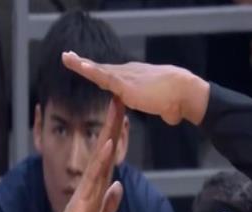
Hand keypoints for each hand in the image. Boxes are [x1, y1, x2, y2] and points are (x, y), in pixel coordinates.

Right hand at [19, 99, 124, 211]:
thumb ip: (108, 203)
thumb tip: (118, 186)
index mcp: (93, 189)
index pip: (107, 157)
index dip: (116, 136)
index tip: (123, 114)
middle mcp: (87, 186)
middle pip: (103, 151)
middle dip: (112, 125)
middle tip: (119, 98)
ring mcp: (83, 195)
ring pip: (98, 160)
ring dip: (107, 136)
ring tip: (115, 112)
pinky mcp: (81, 208)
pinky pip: (92, 182)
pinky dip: (100, 164)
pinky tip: (108, 148)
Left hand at [62, 52, 209, 125]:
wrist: (185, 93)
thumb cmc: (179, 101)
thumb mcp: (167, 106)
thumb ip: (164, 110)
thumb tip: (171, 116)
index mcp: (136, 79)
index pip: (112, 75)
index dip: (98, 71)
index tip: (86, 67)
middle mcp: (129, 74)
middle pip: (102, 68)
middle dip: (84, 63)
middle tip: (68, 56)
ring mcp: (127, 78)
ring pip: (99, 70)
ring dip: (82, 64)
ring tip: (66, 57)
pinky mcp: (126, 85)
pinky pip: (105, 77)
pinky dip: (92, 71)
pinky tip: (80, 66)